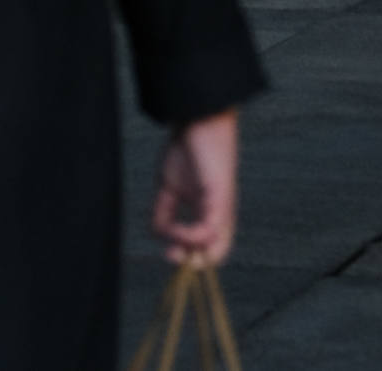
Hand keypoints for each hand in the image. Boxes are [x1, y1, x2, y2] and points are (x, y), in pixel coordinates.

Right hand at [151, 110, 239, 265]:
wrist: (198, 116)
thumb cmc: (188, 146)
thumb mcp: (169, 186)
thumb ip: (164, 212)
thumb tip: (159, 237)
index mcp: (208, 211)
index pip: (208, 247)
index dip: (188, 257)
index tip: (167, 251)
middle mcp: (219, 212)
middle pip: (217, 255)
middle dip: (192, 265)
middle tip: (170, 254)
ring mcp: (222, 205)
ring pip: (218, 249)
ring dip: (191, 255)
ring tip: (173, 246)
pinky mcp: (220, 196)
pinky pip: (210, 230)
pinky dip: (191, 237)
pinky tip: (177, 231)